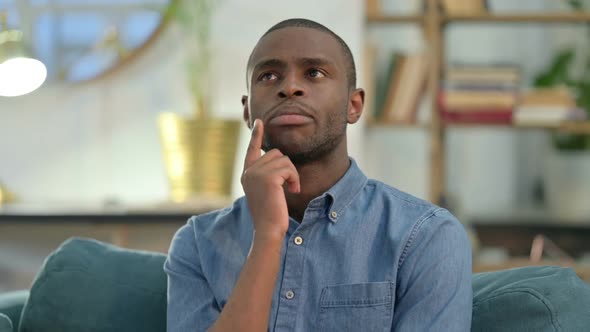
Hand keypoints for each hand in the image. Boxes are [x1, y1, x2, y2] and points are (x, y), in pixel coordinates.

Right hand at [241, 119, 299, 239]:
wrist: (268, 229)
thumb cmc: (271, 214)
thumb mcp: (266, 191)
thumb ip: (267, 174)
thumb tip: (279, 157)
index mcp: (247, 174)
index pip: (252, 150)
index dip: (256, 135)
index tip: (259, 122)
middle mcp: (249, 171)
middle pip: (276, 154)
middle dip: (287, 168)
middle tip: (290, 186)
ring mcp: (257, 173)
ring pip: (284, 160)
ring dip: (293, 175)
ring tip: (291, 190)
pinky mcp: (268, 177)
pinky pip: (289, 168)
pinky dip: (295, 179)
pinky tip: (293, 191)